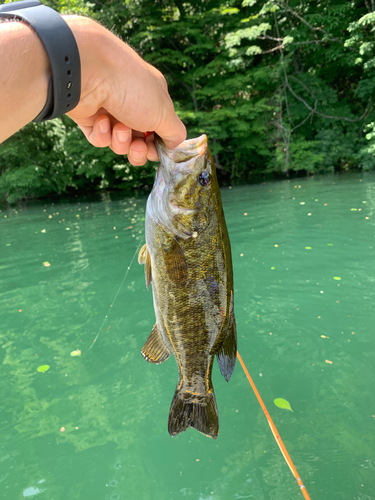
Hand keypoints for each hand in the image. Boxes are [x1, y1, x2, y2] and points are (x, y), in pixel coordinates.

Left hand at [65, 17, 185, 164]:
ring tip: (119, 128)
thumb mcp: (164, 113)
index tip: (158, 149)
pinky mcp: (89, 118)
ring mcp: (110, 111)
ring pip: (119, 143)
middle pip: (140, 142)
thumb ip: (174, 132)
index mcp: (153, 98)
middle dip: (140, 150)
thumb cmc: (133, 88)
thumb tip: (174, 145)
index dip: (159, 144)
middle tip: (138, 146)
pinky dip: (102, 135)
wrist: (90, 71)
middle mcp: (132, 103)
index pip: (160, 129)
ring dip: (121, 140)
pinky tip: (101, 121)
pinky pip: (99, 139)